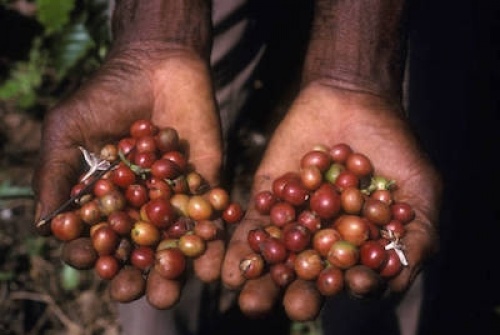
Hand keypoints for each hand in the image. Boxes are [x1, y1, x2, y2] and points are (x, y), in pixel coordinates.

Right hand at [32, 43, 223, 304]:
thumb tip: (45, 226)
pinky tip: (209, 265)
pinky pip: (210, 218)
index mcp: (107, 200)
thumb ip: (56, 174)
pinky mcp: (206, 185)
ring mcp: (175, 199)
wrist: (158, 64)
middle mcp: (142, 206)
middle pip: (138, 251)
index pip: (99, 238)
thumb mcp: (68, 130)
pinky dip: (211, 241)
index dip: (94, 254)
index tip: (93, 265)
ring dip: (172, 271)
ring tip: (168, 290)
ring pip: (174, 244)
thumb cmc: (106, 95)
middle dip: (135, 274)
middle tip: (134, 292)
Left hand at [222, 83, 441, 319]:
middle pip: (311, 277)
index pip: (354, 274)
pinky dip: (241, 247)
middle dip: (303, 295)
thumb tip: (393, 284)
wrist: (353, 98)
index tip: (352, 282)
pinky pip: (253, 226)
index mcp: (358, 246)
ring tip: (251, 303)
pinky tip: (230, 270)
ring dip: (264, 283)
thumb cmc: (393, 145)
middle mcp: (323, 240)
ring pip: (278, 259)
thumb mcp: (419, 189)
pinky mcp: (267, 200)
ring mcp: (293, 221)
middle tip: (296, 307)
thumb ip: (416, 236)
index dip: (354, 282)